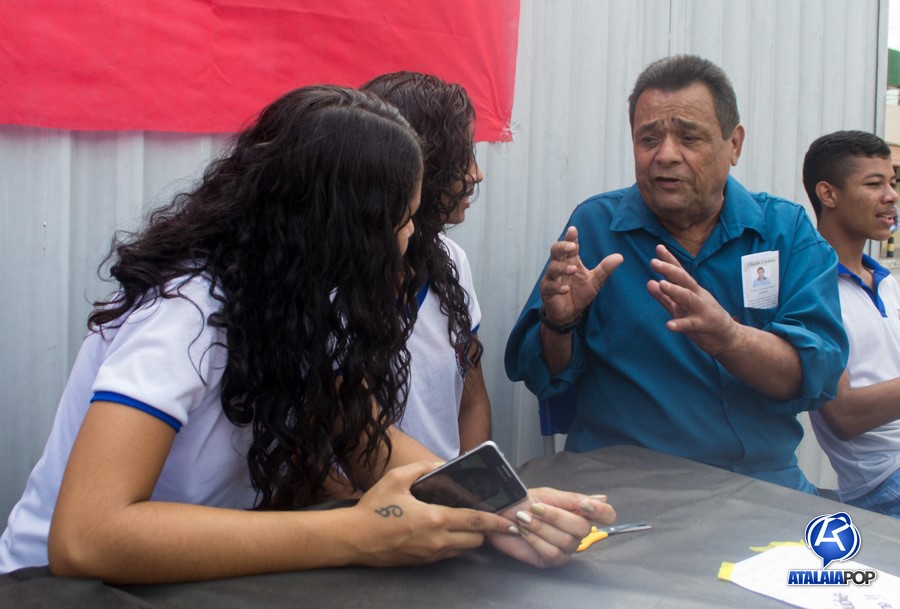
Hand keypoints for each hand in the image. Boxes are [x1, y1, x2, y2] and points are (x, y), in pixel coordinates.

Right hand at [349, 461, 513, 566]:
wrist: (353, 539)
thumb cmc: (373, 508)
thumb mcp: (396, 478)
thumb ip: (423, 467)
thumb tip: (442, 464)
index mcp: (434, 519)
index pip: (476, 521)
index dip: (496, 522)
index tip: (510, 521)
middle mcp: (437, 541)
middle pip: (476, 540)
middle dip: (483, 529)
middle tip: (480, 515)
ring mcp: (430, 555)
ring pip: (463, 549)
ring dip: (468, 537)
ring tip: (462, 522)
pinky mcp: (422, 563)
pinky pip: (447, 555)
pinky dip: (452, 544)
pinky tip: (442, 530)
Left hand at [487, 488, 615, 567]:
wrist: (500, 514)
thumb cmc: (523, 502)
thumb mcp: (548, 495)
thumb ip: (573, 499)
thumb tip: (603, 498)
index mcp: (579, 512)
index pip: (606, 515)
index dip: (601, 512)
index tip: (584, 506)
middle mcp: (577, 532)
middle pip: (583, 528)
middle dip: (556, 517)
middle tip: (535, 509)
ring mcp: (566, 548)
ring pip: (565, 541)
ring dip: (542, 528)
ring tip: (524, 519)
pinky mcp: (552, 561)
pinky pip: (552, 553)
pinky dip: (536, 541)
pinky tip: (524, 532)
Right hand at [539, 226, 622, 324]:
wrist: (570, 314)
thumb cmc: (580, 294)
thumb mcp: (595, 281)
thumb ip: (604, 269)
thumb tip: (620, 257)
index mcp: (571, 261)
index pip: (570, 246)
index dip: (570, 238)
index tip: (573, 230)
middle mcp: (559, 267)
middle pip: (555, 251)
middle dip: (562, 247)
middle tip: (571, 247)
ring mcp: (551, 279)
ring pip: (552, 268)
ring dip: (562, 268)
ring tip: (573, 269)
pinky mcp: (547, 291)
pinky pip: (549, 286)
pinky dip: (557, 287)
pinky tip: (565, 289)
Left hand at [646, 244, 738, 356]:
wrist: (728, 337)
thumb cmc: (703, 319)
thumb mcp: (681, 307)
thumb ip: (664, 296)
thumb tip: (649, 282)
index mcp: (691, 290)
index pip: (679, 272)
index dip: (669, 260)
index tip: (658, 247)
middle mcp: (697, 296)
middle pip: (684, 280)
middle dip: (669, 270)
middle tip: (654, 262)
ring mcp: (702, 310)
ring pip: (688, 297)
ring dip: (675, 290)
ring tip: (662, 284)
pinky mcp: (705, 325)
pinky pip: (691, 324)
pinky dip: (680, 324)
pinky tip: (669, 325)